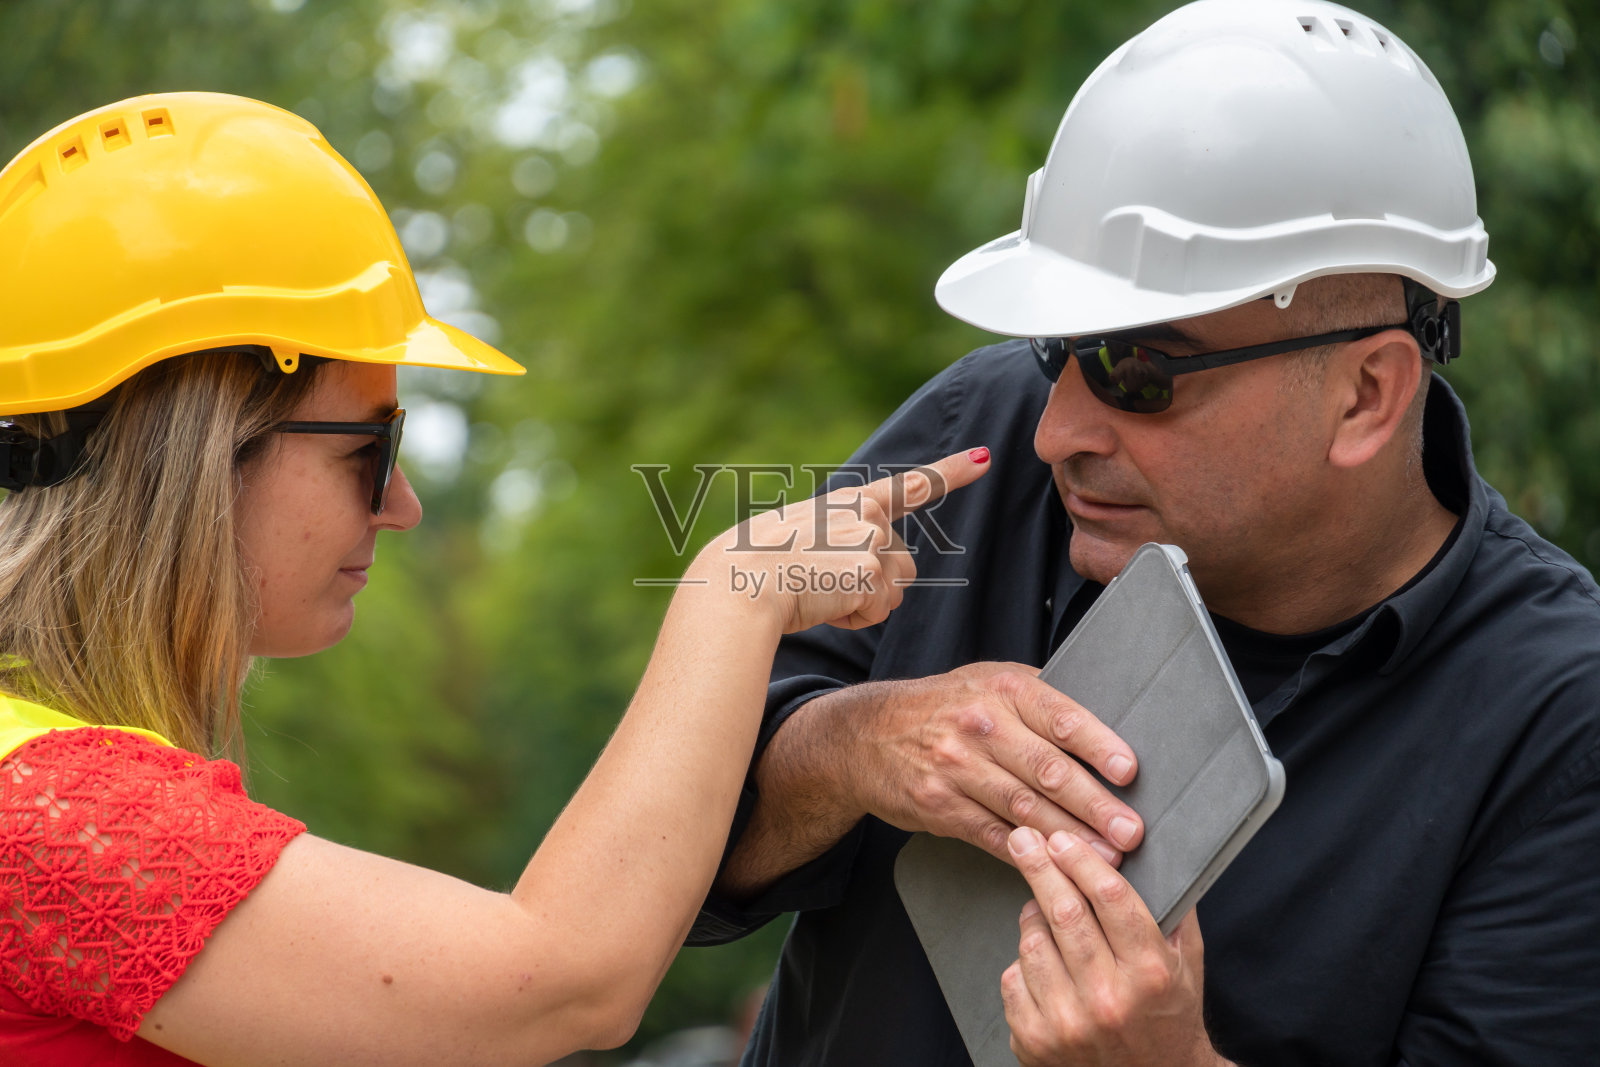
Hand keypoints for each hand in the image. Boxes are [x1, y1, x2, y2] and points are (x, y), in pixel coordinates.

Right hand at [694, 449, 989, 633]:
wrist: (740, 581)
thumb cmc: (757, 564)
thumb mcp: (801, 534)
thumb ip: (842, 538)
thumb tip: (876, 574)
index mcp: (850, 502)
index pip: (912, 485)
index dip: (953, 470)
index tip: (985, 458)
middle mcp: (867, 516)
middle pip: (902, 566)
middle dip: (873, 585)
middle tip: (822, 582)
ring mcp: (870, 542)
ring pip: (893, 592)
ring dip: (862, 603)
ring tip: (818, 591)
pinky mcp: (870, 573)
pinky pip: (876, 612)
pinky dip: (851, 618)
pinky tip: (821, 604)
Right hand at [836, 664, 1142, 863]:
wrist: (865, 734)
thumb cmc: (943, 706)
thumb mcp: (988, 681)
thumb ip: (1041, 699)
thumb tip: (1108, 721)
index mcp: (1003, 690)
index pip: (1059, 717)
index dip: (1097, 745)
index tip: (1129, 771)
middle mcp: (981, 727)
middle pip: (1047, 770)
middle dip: (1094, 805)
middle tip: (1131, 831)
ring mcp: (957, 769)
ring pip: (1025, 808)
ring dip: (1071, 837)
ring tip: (1108, 859)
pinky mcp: (941, 807)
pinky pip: (993, 834)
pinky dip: (1028, 853)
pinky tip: (1056, 865)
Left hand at [1002, 827, 1226, 1066]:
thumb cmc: (1168, 1018)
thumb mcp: (1186, 966)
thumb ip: (1172, 912)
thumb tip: (1150, 857)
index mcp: (1149, 974)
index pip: (1110, 898)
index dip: (1082, 861)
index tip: (1063, 840)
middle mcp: (1108, 1000)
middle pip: (1063, 912)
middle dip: (1040, 867)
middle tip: (1025, 840)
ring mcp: (1068, 1023)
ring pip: (1032, 941)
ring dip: (1032, 916)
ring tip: (1042, 910)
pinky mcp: (1036, 1041)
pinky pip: (1014, 976)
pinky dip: (1024, 961)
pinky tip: (1043, 961)